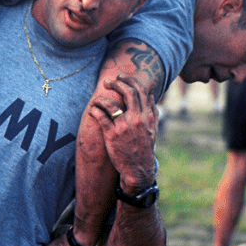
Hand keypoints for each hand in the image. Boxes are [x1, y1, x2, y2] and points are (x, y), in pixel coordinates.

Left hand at [88, 73, 157, 192]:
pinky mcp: (112, 135)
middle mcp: (136, 119)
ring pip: (110, 104)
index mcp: (147, 116)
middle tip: (107, 81)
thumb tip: (150, 94)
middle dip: (116, 83)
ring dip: (101, 98)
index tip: (121, 77)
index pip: (140, 91)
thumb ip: (152, 110)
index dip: (129, 80)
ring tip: (96, 99)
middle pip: (127, 92)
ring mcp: (123, 127)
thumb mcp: (153, 128)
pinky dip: (95, 110)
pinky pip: (101, 117)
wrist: (138, 168)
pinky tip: (92, 109)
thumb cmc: (144, 147)